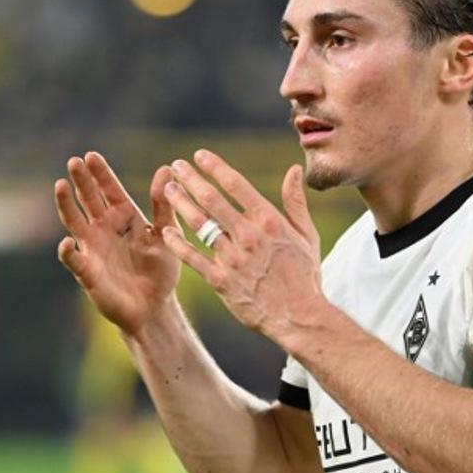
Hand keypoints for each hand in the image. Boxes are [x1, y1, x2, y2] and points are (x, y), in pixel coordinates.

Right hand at [55, 152, 181, 334]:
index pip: (109, 190)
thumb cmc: (161, 271)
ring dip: (66, 204)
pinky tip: (67, 242)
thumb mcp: (166, 234)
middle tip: (74, 161)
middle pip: (89, 199)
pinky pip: (74, 260)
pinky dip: (69, 252)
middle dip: (81, 181)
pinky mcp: (87, 272)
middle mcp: (104, 228)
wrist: (154, 307)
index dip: (100, 173)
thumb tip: (166, 168)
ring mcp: (92, 248)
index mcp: (124, 216)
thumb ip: (163, 204)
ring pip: (74, 221)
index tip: (91, 156)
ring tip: (61, 185)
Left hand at [160, 150, 323, 344]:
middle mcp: (248, 236)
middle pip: (212, 200)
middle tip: (176, 166)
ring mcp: (232, 258)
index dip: (215, 167)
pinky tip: (165, 230)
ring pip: (199, 224)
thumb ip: (295, 202)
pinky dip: (177, 242)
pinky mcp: (220, 280)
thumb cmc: (304, 276)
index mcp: (269, 221)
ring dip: (181, 203)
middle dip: (191, 179)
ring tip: (167, 189)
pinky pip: (192, 257)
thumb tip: (293, 170)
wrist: (298, 317)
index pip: (236, 185)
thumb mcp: (307, 236)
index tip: (199, 155)